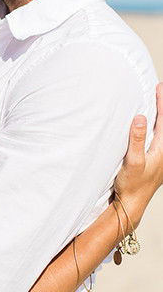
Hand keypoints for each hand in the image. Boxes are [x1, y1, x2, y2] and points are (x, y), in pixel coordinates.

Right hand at [114, 83, 162, 227]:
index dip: (162, 103)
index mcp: (162, 149)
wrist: (132, 204)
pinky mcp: (152, 161)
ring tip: (156, 104)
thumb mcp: (133, 161)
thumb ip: (137, 139)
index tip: (159, 87)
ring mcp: (159, 157)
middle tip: (159, 90)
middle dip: (162, 106)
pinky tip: (148, 126)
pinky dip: (154, 127)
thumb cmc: (132, 185)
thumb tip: (141, 117)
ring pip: (161, 131)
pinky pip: (155, 138)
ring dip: (159, 116)